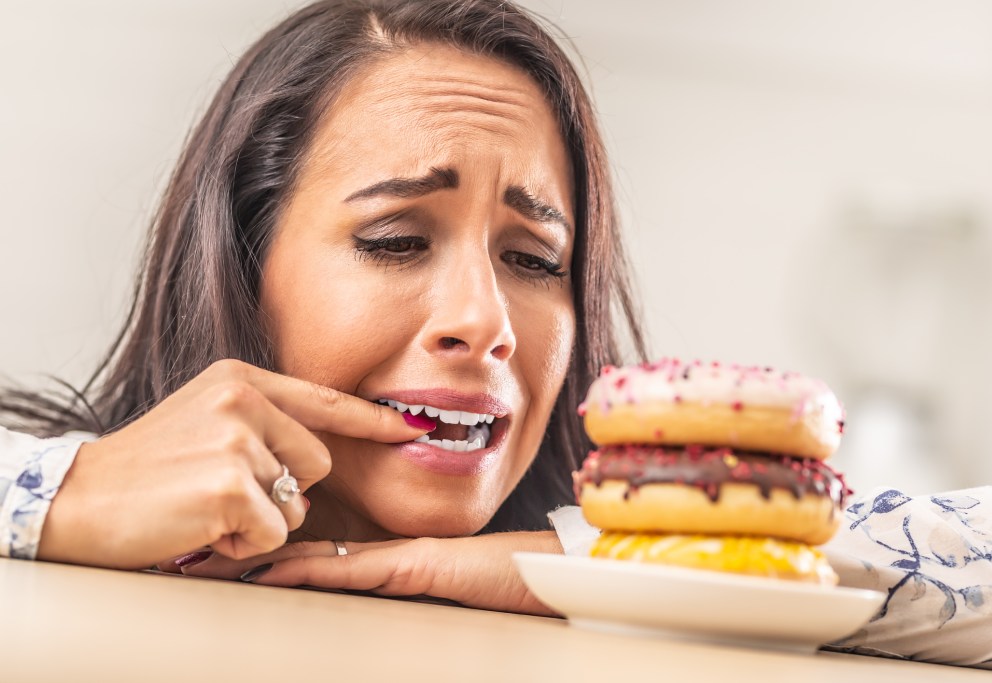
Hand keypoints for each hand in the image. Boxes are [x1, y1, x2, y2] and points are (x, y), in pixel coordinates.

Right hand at [36, 359, 431, 568]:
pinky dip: (244, 542)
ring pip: (297, 501)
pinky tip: (202, 526)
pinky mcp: (230, 485)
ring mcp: (236, 440)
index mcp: (240, 379)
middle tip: (226, 491)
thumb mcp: (206, 417)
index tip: (413, 427)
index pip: (324, 400)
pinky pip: (275, 531)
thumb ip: (262, 421)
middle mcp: (242, 399)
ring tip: (208, 506)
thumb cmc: (148, 467)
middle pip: (318, 461)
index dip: (372, 419)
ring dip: (260, 518)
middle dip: (285, 490)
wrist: (79, 498)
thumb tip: (318, 456)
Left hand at [157, 531, 563, 615]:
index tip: (208, 556)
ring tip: (207, 562)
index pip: (304, 555)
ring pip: (311, 557)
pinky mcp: (413, 566)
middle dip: (240, 550)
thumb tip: (346, 590)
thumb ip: (391, 588)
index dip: (256, 551)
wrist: (542, 575)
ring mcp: (392, 557)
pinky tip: (274, 572)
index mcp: (376, 560)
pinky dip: (309, 573)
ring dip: (258, 560)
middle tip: (183, 554)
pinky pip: (352, 570)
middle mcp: (376, 553)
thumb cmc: (495, 584)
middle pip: (296, 549)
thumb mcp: (431, 590)